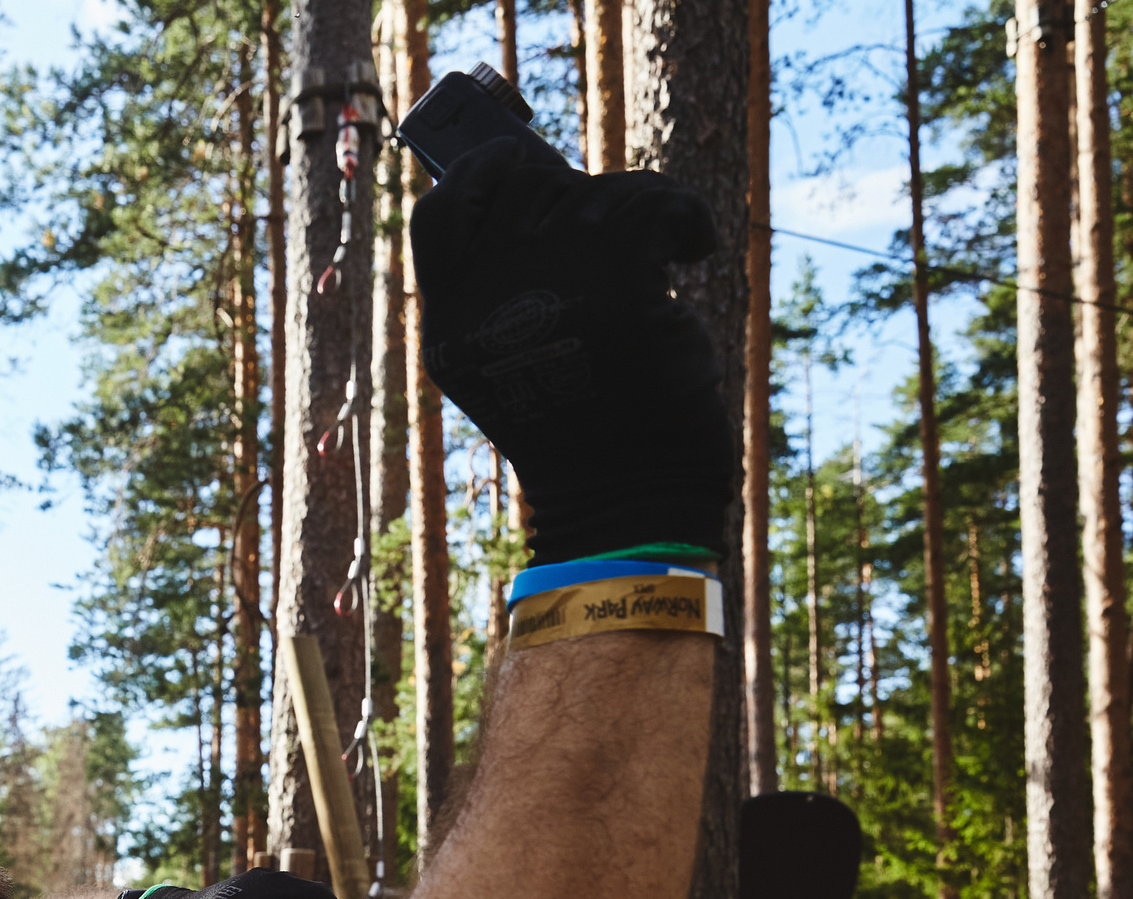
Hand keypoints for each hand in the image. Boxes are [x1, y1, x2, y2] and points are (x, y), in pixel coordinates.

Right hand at [409, 134, 730, 563]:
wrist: (627, 503)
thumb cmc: (586, 427)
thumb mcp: (518, 360)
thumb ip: (505, 283)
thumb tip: (544, 182)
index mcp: (450, 325)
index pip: (439, 214)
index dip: (480, 174)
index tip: (520, 161)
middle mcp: (484, 303)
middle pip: (523, 186)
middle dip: (575, 194)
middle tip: (608, 233)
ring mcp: (546, 291)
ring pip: (594, 192)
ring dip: (640, 209)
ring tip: (660, 253)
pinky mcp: (615, 289)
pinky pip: (653, 204)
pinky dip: (685, 217)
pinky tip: (693, 249)